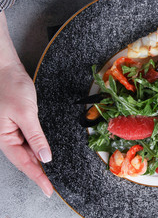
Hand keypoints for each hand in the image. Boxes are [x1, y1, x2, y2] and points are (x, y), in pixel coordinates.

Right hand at [0, 12, 52, 197]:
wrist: (3, 68)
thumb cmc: (10, 87)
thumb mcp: (26, 113)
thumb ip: (36, 137)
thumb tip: (45, 158)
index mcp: (3, 138)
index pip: (24, 164)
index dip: (37, 178)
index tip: (48, 191)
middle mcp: (4, 137)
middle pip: (24, 161)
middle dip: (37, 173)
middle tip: (51, 186)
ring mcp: (9, 131)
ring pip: (25, 152)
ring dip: (37, 162)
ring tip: (49, 174)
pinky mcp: (14, 123)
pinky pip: (25, 141)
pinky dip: (35, 148)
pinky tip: (44, 153)